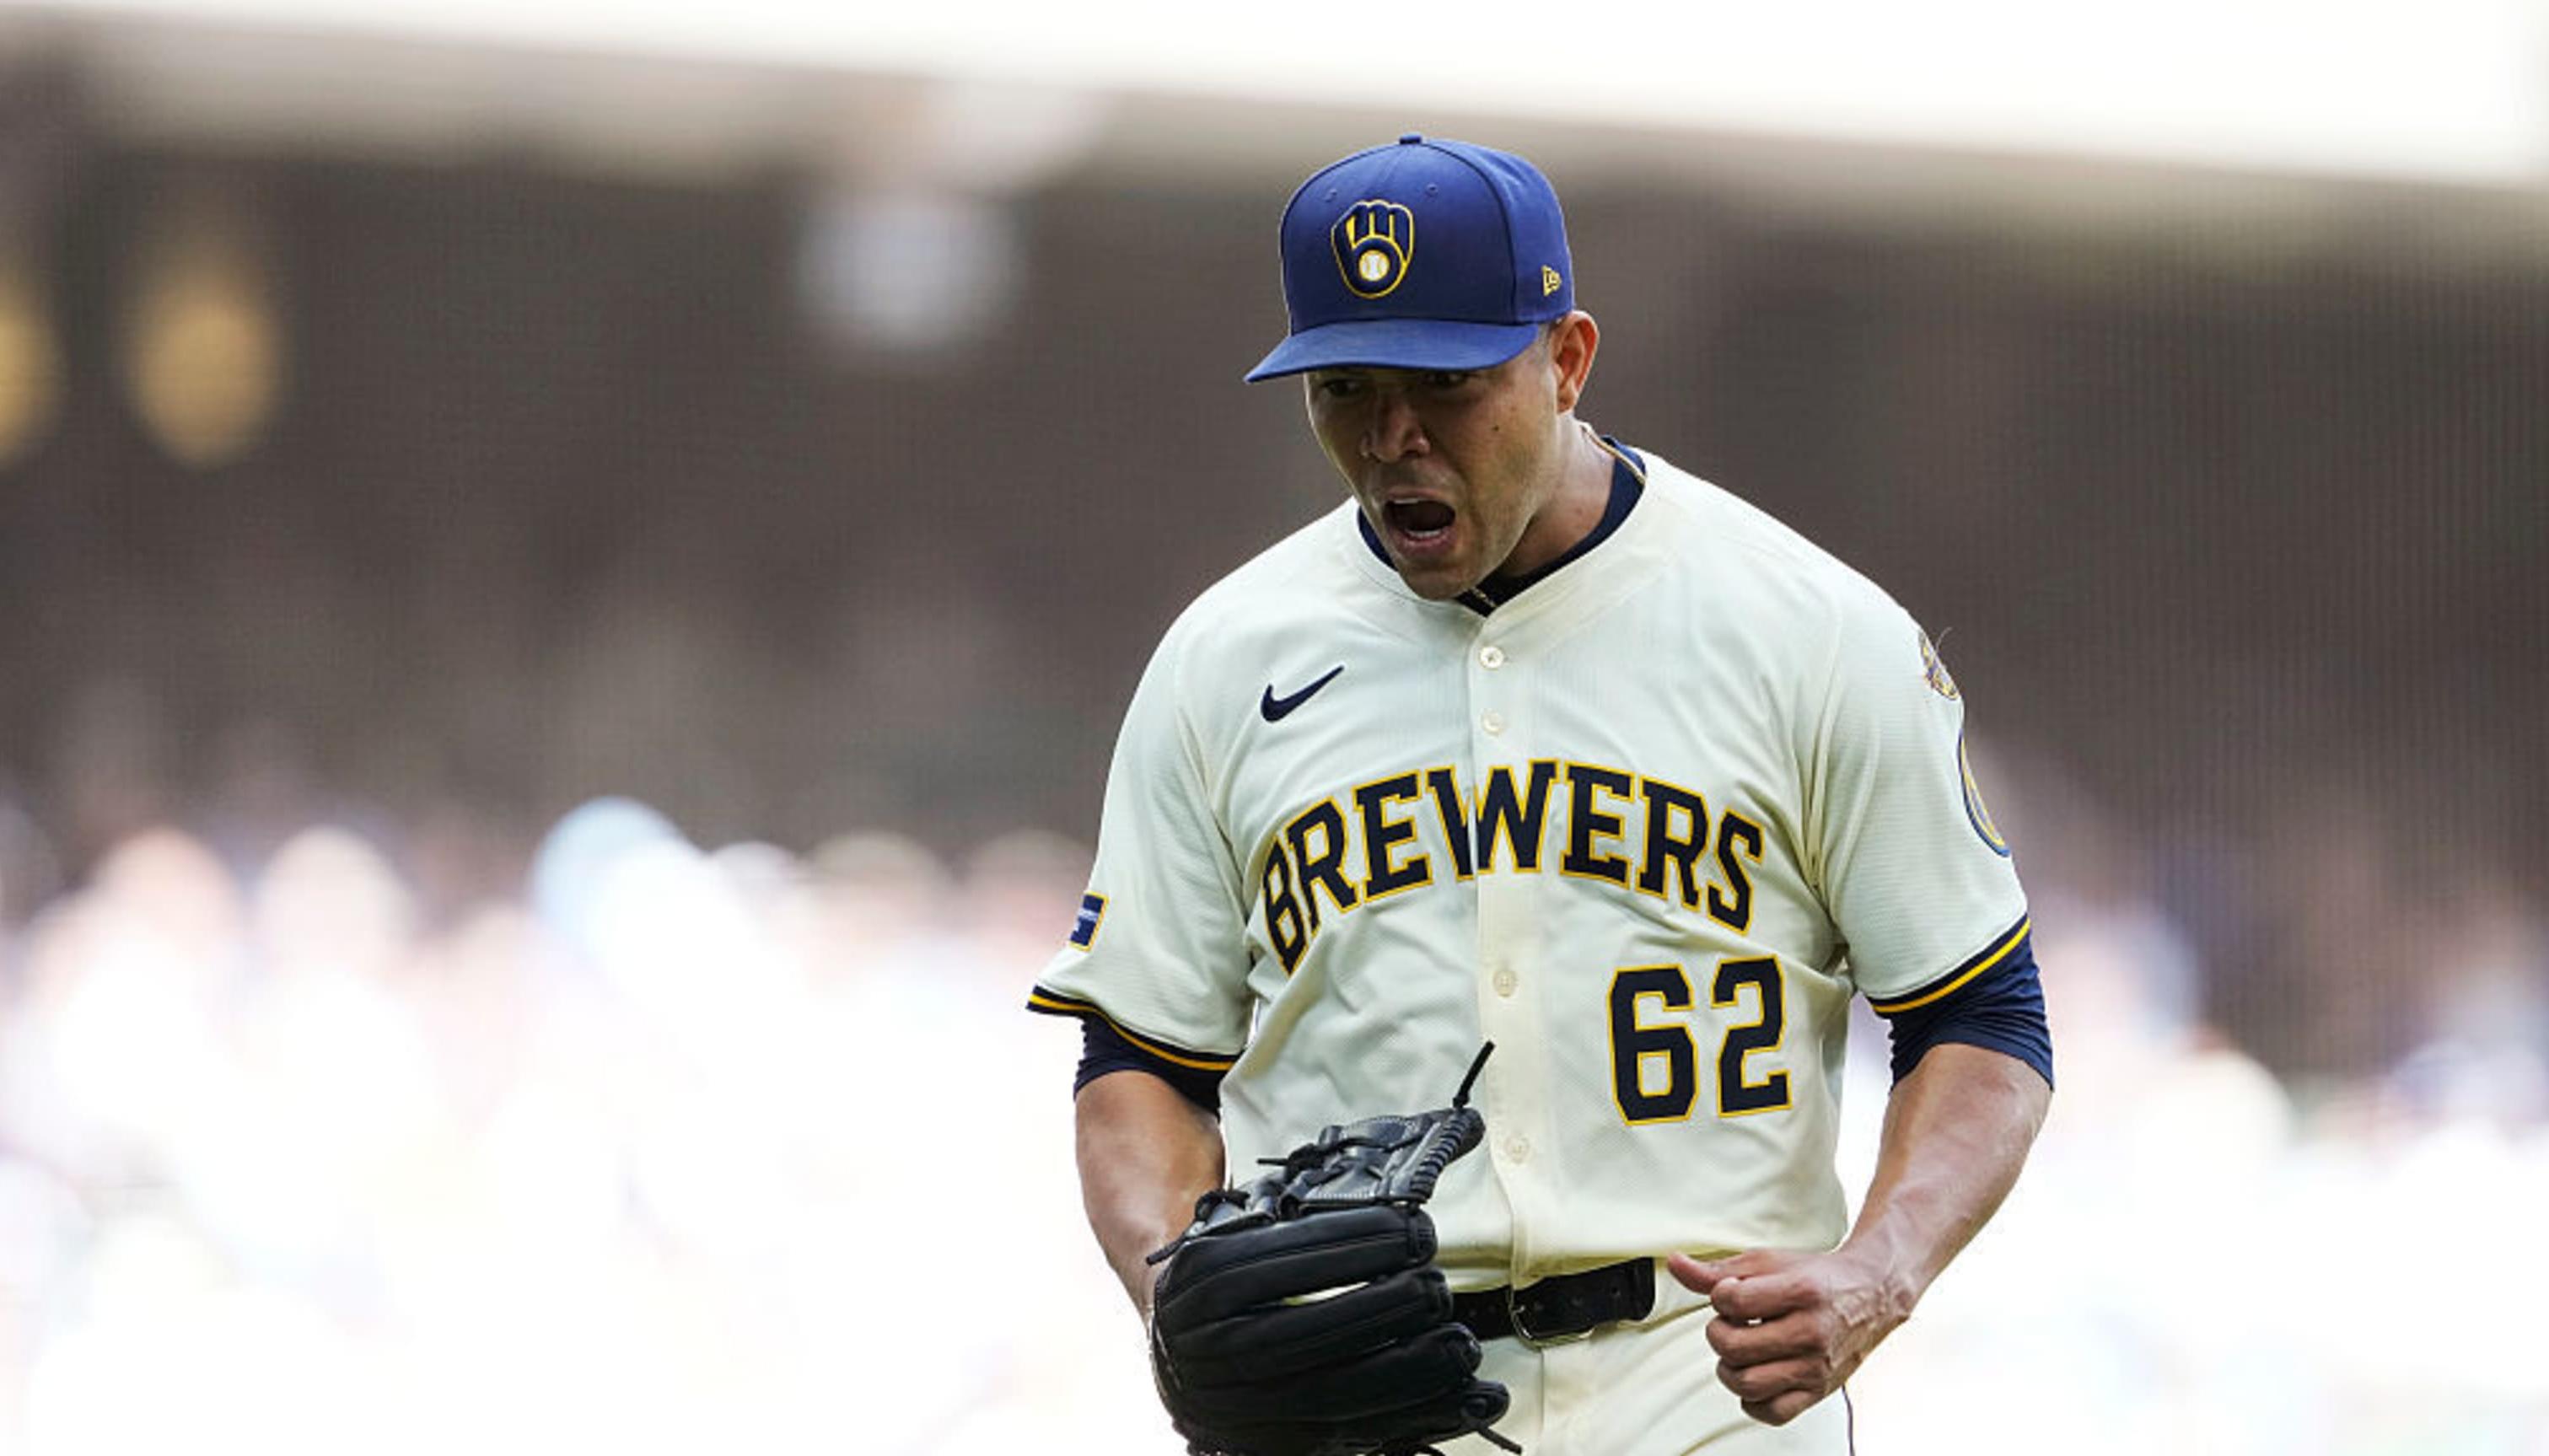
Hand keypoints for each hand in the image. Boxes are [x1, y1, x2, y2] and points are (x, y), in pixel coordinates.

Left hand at [1666, 1247, 1911, 1425]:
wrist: (1872, 1294)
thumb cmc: (1815, 1277)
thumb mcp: (1767, 1262)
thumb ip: (1717, 1270)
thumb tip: (1675, 1264)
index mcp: (1801, 1292)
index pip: (1733, 1300)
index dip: (1720, 1295)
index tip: (1730, 1293)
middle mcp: (1812, 1333)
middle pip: (1733, 1347)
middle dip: (1718, 1333)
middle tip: (1731, 1324)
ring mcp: (1817, 1367)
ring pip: (1747, 1384)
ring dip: (1728, 1367)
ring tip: (1739, 1350)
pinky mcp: (1819, 1391)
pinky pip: (1771, 1412)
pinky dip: (1752, 1399)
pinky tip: (1755, 1373)